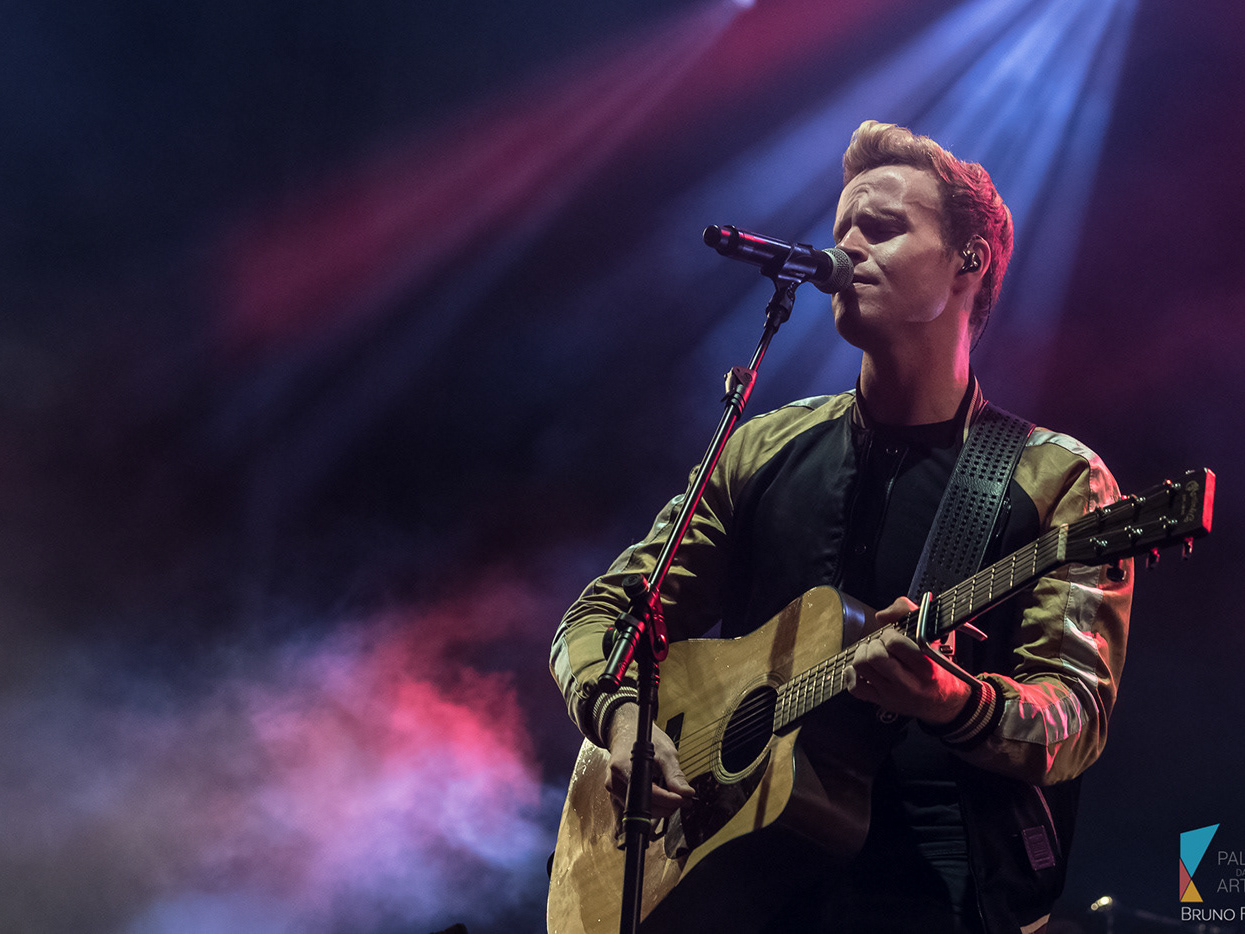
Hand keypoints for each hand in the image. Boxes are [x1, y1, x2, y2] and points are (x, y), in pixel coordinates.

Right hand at [605, 703, 695, 819]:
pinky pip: (637, 804)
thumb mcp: (665, 752)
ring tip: (673, 794)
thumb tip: (686, 793)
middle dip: (667, 805)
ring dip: (660, 805)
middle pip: (645, 805)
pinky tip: (659, 791)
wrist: (628, 730)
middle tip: (684, 798)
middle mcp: (615, 781)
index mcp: (624, 768)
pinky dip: (651, 802)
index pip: (650, 794)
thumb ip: (675, 775)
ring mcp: (614, 788)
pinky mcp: (617, 792)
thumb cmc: (645, 738)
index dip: (670, 800)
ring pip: (641, 808)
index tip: (685, 800)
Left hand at [845, 596, 971, 723]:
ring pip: (862, 667)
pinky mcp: (882, 702)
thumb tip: (881, 615)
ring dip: (861, 654)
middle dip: (874, 644)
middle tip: (881, 644)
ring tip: (871, 653)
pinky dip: (852, 674)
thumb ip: (909, 613)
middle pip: (874, 657)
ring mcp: (893, 694)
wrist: (944, 701)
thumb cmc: (938, 665)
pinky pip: (855, 687)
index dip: (889, 634)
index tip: (893, 635)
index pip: (895, 644)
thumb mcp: (935, 637)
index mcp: (926, 666)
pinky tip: (861, 669)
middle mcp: (909, 683)